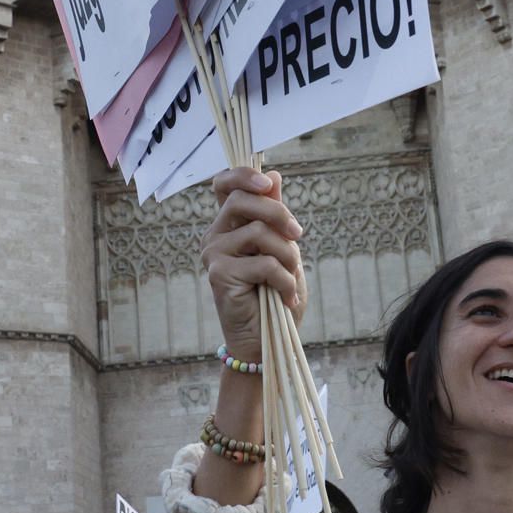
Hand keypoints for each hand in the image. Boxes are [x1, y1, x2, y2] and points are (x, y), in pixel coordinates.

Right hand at [201, 167, 305, 360]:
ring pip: (257, 232)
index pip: (224, 184)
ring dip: (287, 254)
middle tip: (298, 235)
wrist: (269, 338)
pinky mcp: (219, 275)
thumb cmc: (275, 292)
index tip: (268, 184)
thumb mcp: (282, 247)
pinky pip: (263, 263)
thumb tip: (274, 175)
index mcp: (229, 223)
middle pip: (241, 200)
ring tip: (292, 277)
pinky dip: (284, 279)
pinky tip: (285, 296)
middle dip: (278, 213)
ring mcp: (213, 254)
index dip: (242, 175)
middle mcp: (215, 235)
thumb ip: (274, 214)